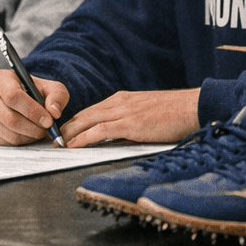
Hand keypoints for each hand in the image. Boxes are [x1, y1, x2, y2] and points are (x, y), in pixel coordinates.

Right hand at [0, 71, 69, 145]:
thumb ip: (57, 96)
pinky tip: (28, 134)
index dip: (32, 111)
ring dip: (29, 136)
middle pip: (10, 118)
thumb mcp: (52, 88)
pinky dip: (20, 142)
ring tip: (39, 130)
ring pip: (8, 133)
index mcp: (0, 78)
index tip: (49, 120)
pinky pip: (4, 142)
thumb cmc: (37, 92)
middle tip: (46, 129)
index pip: (12, 96)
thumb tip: (54, 112)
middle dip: (33, 128)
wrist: (25, 101)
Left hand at [59, 88, 200, 146]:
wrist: (193, 107)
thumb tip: (116, 138)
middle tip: (52, 139)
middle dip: (66, 127)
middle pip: (84, 114)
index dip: (75, 122)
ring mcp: (124, 111)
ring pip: (86, 121)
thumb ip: (130, 122)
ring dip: (69, 134)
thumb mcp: (147, 114)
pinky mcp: (130, 124)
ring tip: (56, 145)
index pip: (91, 110)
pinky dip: (82, 138)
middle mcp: (119, 102)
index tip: (63, 132)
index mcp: (123, 99)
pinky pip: (99, 131)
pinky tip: (72, 146)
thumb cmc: (175, 113)